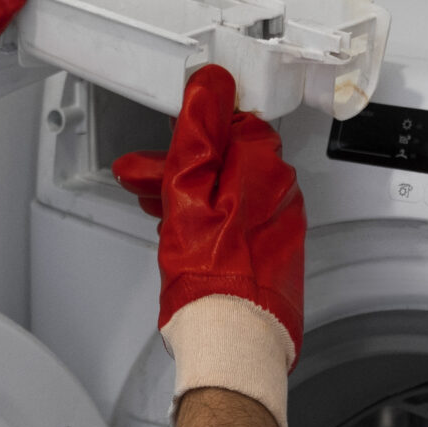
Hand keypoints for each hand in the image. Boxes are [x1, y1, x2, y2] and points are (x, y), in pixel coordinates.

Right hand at [112, 64, 306, 426]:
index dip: (190, 132)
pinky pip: (242, 224)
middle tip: (145, 179)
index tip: (165, 144)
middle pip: (229, 162)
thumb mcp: (187, 189)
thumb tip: (210, 85)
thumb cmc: (210, 276)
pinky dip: (213, 222)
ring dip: (193, 196)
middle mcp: (282, 193)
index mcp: (264, 167)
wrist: (233, 340)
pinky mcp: (277, 256)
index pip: (230, 124)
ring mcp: (282, 226)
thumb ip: (199, 132)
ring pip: (232, 193)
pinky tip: (187, 236)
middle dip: (183, 167)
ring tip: (156, 210)